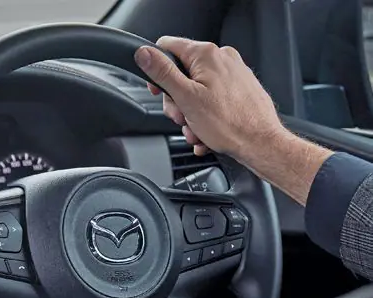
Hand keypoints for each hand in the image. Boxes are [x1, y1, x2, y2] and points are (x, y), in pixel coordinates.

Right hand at [135, 36, 285, 161]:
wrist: (260, 142)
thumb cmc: (229, 123)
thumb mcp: (185, 97)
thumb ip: (162, 73)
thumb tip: (144, 54)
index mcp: (207, 55)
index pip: (167, 47)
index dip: (156, 70)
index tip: (158, 91)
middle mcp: (222, 58)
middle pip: (181, 74)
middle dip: (177, 102)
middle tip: (182, 117)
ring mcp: (233, 73)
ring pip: (196, 91)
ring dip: (190, 115)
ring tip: (197, 130)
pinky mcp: (240, 88)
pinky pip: (212, 100)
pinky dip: (205, 117)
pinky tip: (206, 132)